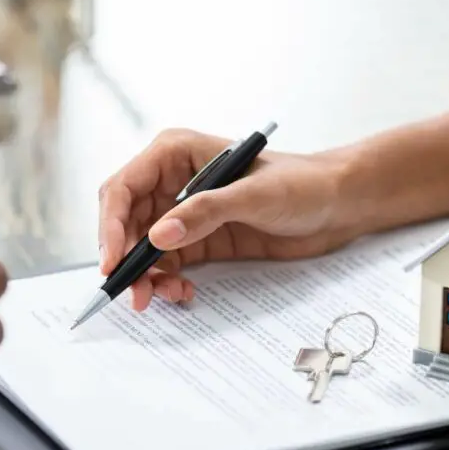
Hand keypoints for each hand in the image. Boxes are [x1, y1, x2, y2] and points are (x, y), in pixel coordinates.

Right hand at [97, 128, 358, 310]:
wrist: (337, 205)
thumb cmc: (302, 183)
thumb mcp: (253, 195)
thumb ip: (204, 213)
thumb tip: (157, 237)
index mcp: (175, 153)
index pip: (124, 189)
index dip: (110, 226)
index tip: (114, 262)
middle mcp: (172, 181)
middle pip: (126, 224)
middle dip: (126, 260)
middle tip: (135, 294)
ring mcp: (183, 213)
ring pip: (143, 249)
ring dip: (147, 277)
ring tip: (165, 296)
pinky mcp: (198, 240)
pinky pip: (167, 265)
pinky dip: (167, 282)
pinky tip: (183, 292)